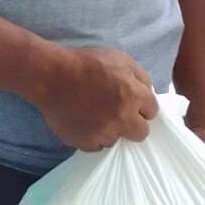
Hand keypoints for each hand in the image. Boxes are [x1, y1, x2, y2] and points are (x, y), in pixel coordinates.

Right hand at [29, 46, 157, 150]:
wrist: (52, 77)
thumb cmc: (86, 63)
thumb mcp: (120, 59)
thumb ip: (140, 77)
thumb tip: (148, 93)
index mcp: (133, 95)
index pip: (152, 111)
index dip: (143, 106)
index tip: (134, 104)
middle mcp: (122, 117)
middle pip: (141, 133)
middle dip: (135, 124)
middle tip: (121, 114)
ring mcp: (104, 133)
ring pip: (118, 140)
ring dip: (112, 130)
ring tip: (97, 115)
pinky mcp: (86, 143)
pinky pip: (98, 146)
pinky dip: (94, 137)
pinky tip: (86, 122)